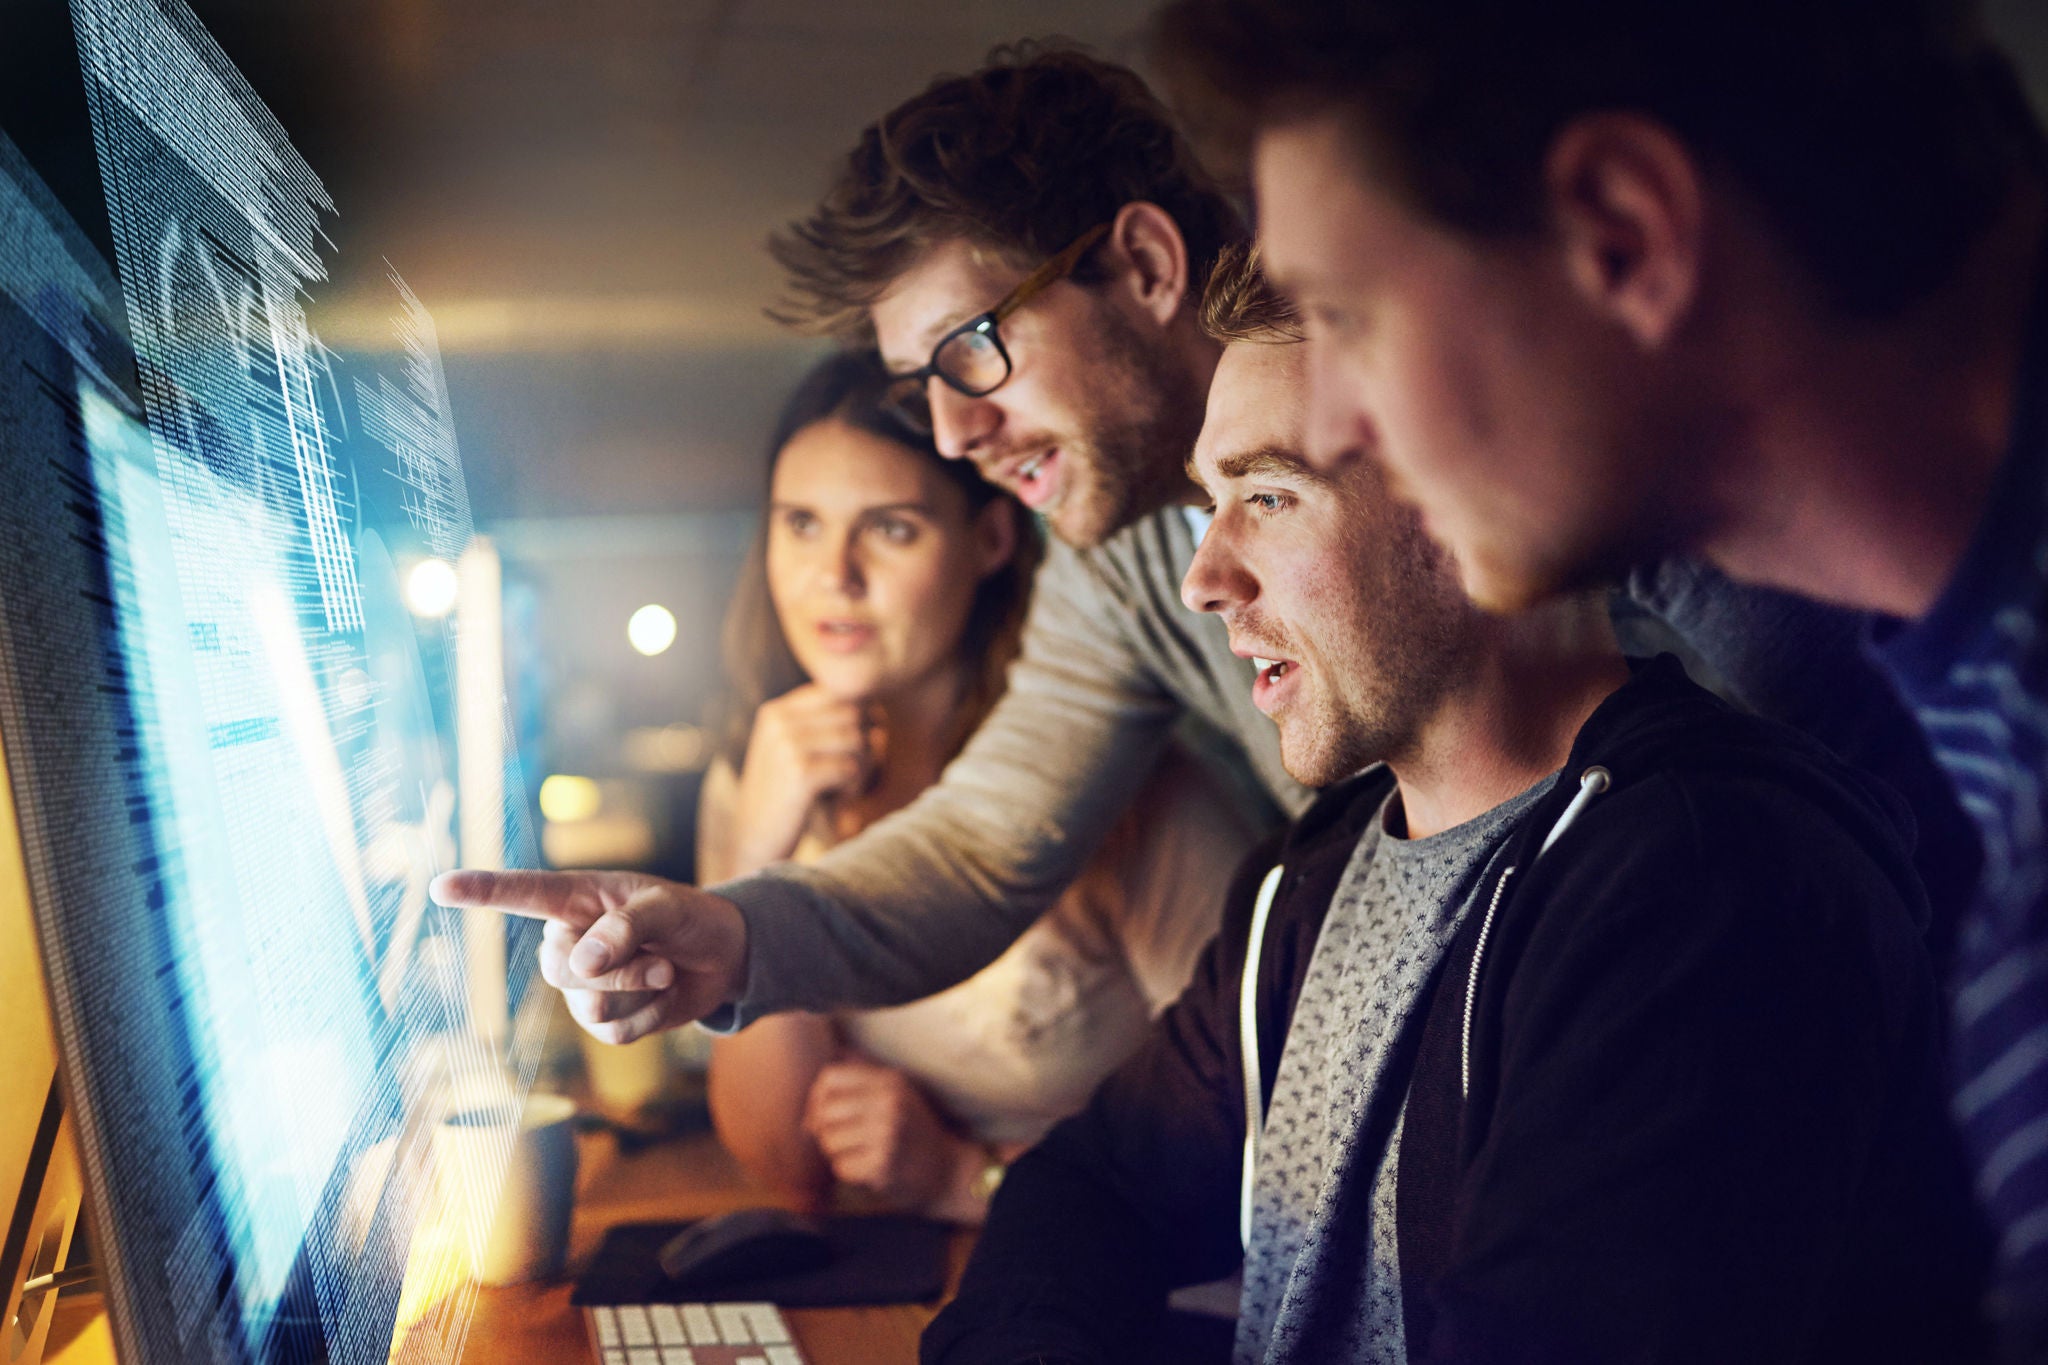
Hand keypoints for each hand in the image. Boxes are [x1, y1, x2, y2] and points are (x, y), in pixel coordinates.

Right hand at [429, 868, 746, 1044]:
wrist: (721, 958)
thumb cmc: (689, 918)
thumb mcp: (668, 907)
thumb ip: (626, 926)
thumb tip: (580, 965)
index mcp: (577, 900)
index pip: (521, 895)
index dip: (480, 891)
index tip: (440, 886)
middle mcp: (568, 942)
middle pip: (560, 970)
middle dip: (619, 970)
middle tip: (662, 959)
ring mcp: (582, 986)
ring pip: (589, 1005)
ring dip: (639, 991)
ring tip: (666, 970)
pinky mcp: (604, 1021)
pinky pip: (614, 1033)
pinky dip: (650, 1017)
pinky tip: (662, 997)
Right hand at [731, 684, 879, 874]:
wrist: (754, 844)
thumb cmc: (785, 799)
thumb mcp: (795, 753)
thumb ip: (825, 726)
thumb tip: (878, 711)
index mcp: (776, 711)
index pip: (838, 693)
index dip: (858, 720)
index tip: (852, 750)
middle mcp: (778, 720)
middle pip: (852, 713)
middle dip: (864, 743)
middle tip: (854, 773)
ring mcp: (786, 744)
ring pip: (856, 738)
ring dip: (862, 767)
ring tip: (846, 787)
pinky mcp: (799, 772)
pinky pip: (851, 766)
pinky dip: (853, 786)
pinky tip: (839, 800)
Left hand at [801, 1057, 977, 1216]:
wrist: (947, 1170)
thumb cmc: (913, 1129)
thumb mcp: (898, 1091)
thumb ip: (863, 1074)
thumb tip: (824, 1069)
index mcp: (889, 1081)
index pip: (829, 1078)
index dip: (817, 1097)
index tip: (823, 1114)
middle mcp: (889, 1104)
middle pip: (824, 1112)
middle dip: (825, 1130)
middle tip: (842, 1140)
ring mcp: (887, 1135)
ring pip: (829, 1142)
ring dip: (837, 1153)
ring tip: (860, 1152)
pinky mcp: (883, 1166)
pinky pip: (841, 1167)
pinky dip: (849, 1171)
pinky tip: (868, 1168)